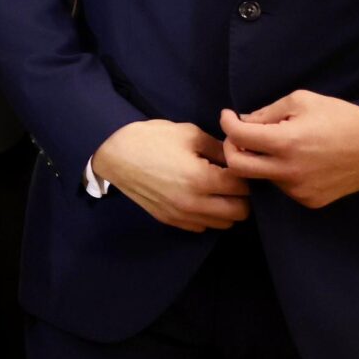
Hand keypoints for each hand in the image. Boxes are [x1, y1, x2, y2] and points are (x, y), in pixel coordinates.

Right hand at [92, 119, 249, 231]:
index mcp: (201, 178)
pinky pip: (203, 226)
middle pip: (241, 211)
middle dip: (242, 195)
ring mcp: (182, 215)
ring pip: (224, 223)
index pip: (243, 186)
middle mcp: (195, 203)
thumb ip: (217, 147)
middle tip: (232, 179)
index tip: (238, 165)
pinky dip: (208, 215)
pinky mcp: (171, 221)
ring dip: (227, 208)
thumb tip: (238, 156)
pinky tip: (200, 197)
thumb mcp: (187, 132)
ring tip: (217, 190)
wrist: (113, 157)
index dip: (245, 173)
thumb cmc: (150, 139)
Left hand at [220, 93, 358, 208]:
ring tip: (275, 146)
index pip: (237, 137)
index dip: (226, 123)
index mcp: (285, 142)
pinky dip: (279, 173)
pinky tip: (295, 161)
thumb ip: (267, 112)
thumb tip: (243, 122)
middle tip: (239, 137)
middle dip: (231, 149)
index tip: (229, 116)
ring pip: (261, 177)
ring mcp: (299, 190)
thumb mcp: (302, 101)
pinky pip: (282, 187)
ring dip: (258, 161)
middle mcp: (288, 170)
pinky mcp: (310, 200)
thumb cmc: (342, 118)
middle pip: (237, 167)